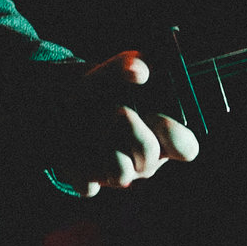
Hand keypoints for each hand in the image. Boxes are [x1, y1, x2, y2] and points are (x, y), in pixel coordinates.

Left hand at [60, 52, 200, 197]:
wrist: (60, 103)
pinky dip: (77, 161)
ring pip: (121, 173)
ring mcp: (120, 174)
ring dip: (106, 145)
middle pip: (149, 157)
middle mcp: (145, 159)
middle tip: (118, 110)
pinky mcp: (90, 182)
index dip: (174, 134)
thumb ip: (130, 62)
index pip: (186, 148)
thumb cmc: (103, 88)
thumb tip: (139, 72)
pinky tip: (73, 142)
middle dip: (133, 129)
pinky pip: (88, 183)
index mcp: (163, 135)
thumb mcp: (114, 69)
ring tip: (96, 125)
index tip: (156, 115)